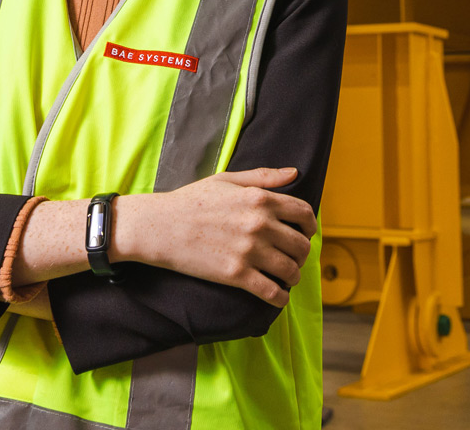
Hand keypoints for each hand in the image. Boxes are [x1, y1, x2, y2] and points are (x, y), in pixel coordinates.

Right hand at [120, 168, 316, 306]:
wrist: (160, 226)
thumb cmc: (191, 200)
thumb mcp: (227, 179)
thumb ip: (263, 177)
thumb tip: (295, 172)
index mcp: (260, 199)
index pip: (304, 213)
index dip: (310, 226)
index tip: (305, 233)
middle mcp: (260, 224)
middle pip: (301, 245)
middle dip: (302, 254)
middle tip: (294, 258)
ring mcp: (250, 251)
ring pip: (291, 270)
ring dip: (293, 276)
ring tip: (286, 277)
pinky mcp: (236, 275)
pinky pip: (272, 292)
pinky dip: (280, 298)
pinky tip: (278, 296)